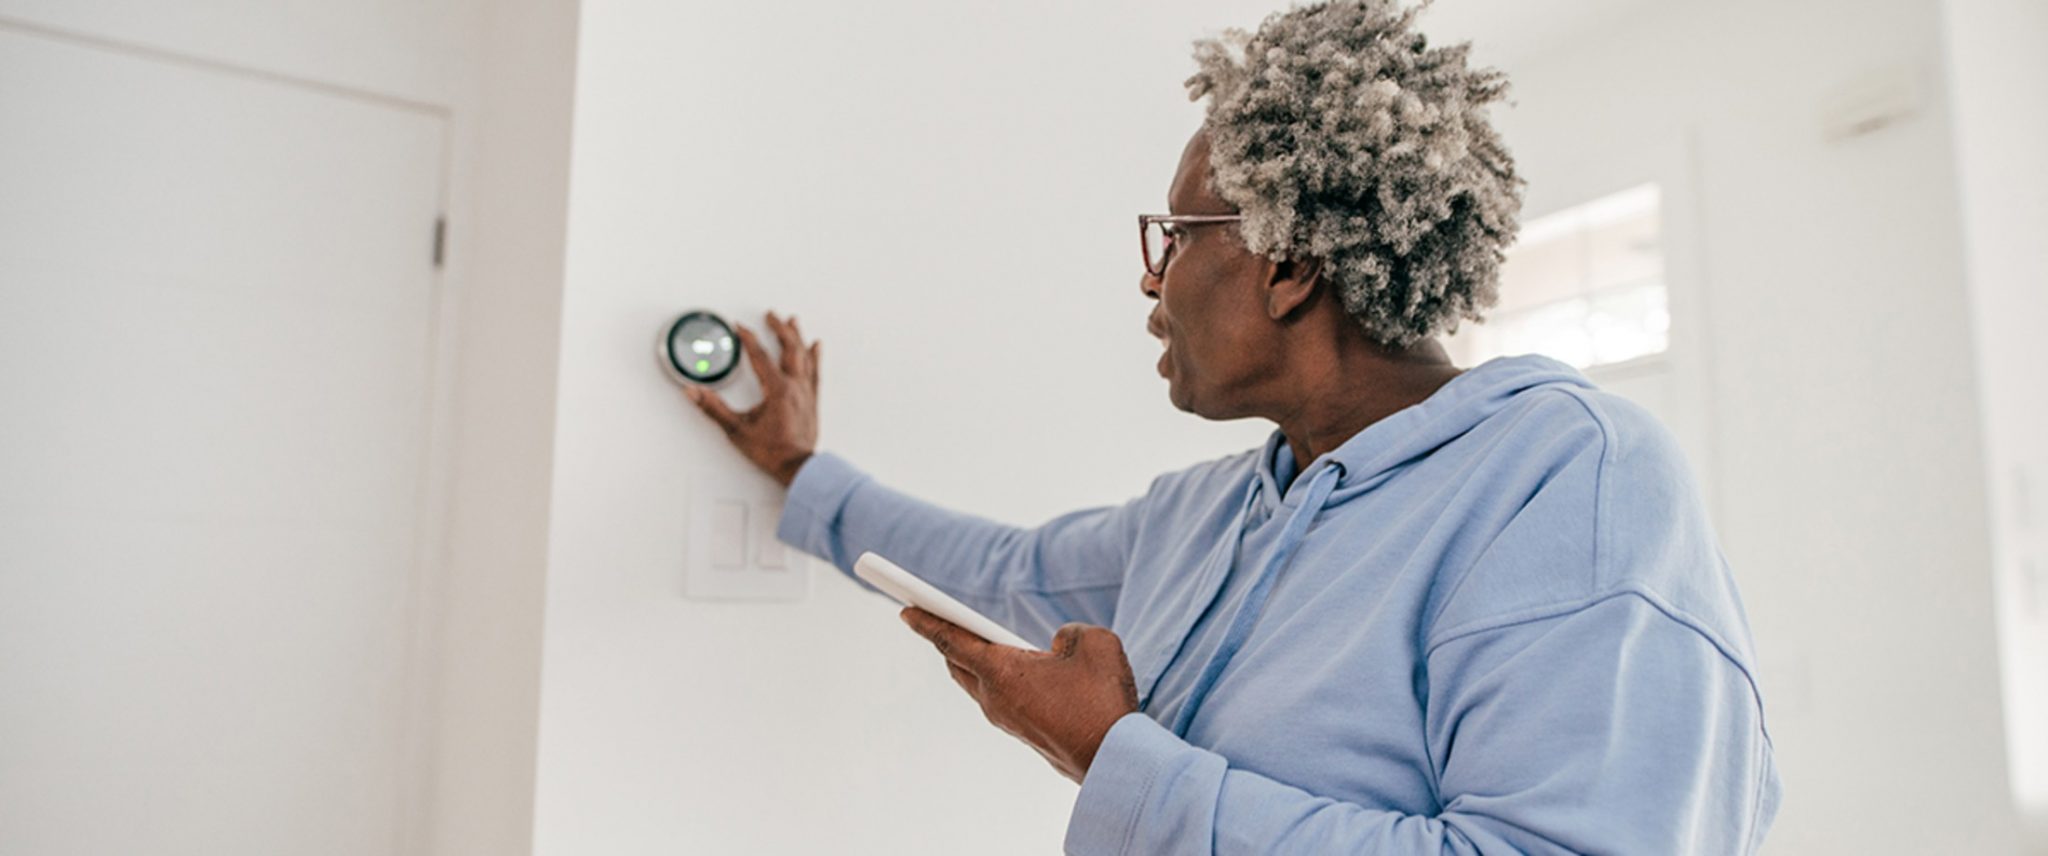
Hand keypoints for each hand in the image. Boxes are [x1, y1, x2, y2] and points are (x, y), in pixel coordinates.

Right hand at [683, 311, 819, 486]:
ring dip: (797, 337)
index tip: (740, 328)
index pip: (760, 356)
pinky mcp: (812, 400)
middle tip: (770, 316)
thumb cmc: (772, 451)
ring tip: (792, 321)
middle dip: (778, 329)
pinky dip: (815, 357)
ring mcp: (806, 393)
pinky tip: (816, 347)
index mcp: (778, 390)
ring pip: (804, 356)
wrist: (797, 467)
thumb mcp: (736, 430)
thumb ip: (713, 409)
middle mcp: (795, 387)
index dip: (748, 339)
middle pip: (789, 348)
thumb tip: (694, 393)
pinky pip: (815, 372)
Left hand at [900, 608, 1139, 782]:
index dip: (926, 621)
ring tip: (976, 641)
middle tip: (935, 619)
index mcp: (1001, 672)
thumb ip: (1068, 632)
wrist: (1114, 758)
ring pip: (977, 685)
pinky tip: (1014, 671)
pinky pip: (998, 698)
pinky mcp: (1023, 732)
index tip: (905, 610)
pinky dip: (995, 680)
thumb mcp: (1093, 642)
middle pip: (958, 664)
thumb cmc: (1102, 700)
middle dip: (946, 640)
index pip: (951, 641)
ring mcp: (1006, 720)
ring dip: (972, 662)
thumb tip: (1056, 647)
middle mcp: (994, 698)